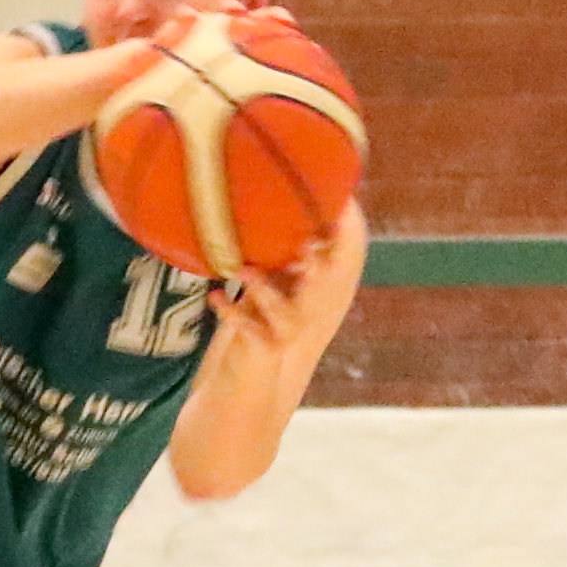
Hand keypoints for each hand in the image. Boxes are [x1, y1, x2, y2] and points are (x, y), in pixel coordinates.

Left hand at [213, 202, 365, 364]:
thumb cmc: (270, 312)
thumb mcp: (285, 277)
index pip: (348, 257)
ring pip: (288, 311)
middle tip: (307, 243)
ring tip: (243, 270)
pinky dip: (231, 312)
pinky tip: (216, 295)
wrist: (255, 375)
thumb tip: (286, 191)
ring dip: (266, 290)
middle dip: (322, 264)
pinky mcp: (266, 348)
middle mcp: (317, 310)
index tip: (344, 202)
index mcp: (326, 288)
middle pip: (328, 286)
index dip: (350, 232)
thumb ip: (290, 246)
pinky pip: (249, 330)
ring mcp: (293, 331)